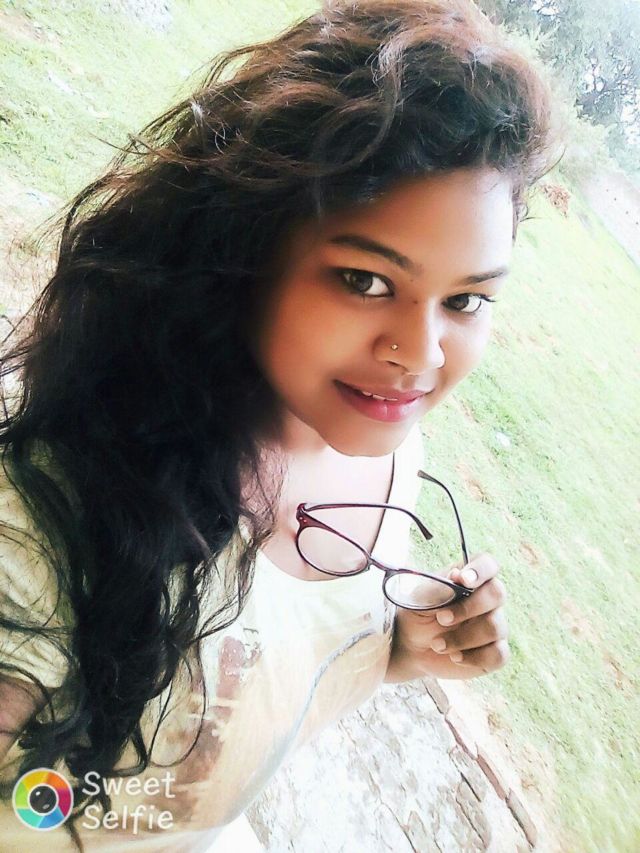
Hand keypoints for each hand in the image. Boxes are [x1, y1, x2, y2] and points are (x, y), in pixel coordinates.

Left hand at [390, 553, 508, 678]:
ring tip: (437, 644)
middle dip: (468, 608)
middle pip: (497, 594)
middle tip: (441, 618)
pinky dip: (474, 658)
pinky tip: (455, 657)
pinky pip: (499, 655)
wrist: (411, 646)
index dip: (481, 570)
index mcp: (470, 578)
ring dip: (463, 638)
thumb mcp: (421, 598)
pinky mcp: (494, 652)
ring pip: (495, 627)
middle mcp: (487, 599)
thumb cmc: (417, 614)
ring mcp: (493, 625)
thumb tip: (458, 574)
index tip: (463, 580)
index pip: (488, 564)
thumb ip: (440, 587)